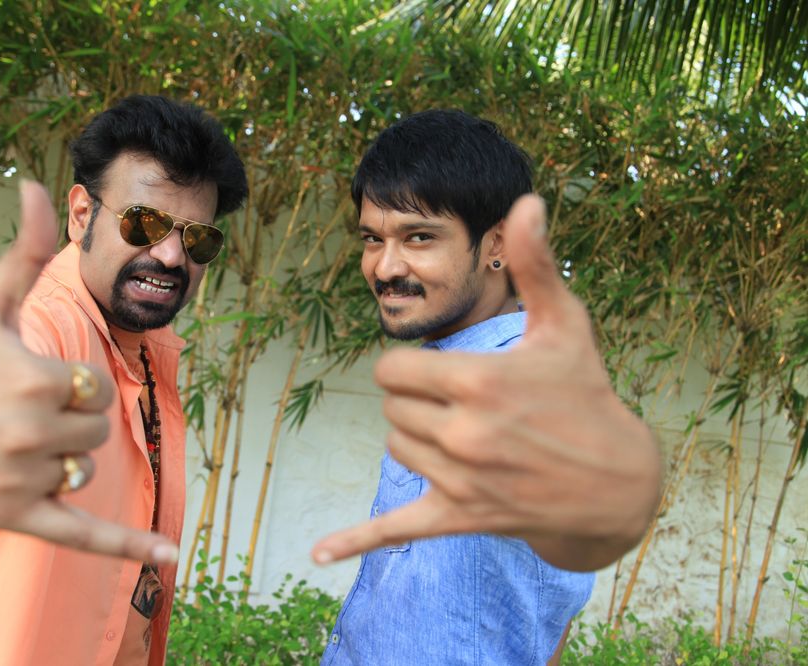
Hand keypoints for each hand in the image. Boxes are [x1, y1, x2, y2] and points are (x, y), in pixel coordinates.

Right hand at [0, 181, 178, 564]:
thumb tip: (38, 186)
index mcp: (34, 380)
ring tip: (15, 445)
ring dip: (63, 457)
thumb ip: (26, 252)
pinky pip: (85, 534)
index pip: (95, 390)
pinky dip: (129, 547)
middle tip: (21, 414)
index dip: (71, 386)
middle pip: (95, 429)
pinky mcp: (20, 517)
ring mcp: (24, 479)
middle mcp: (30, 433)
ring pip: (86, 467)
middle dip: (69, 420)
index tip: (34, 384)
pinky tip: (171, 558)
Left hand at [312, 195, 660, 570]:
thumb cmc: (586, 395)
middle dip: (415, 400)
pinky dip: (355, 541)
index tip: (437, 371)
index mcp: (477, 380)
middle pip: (390, 406)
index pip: (392, 367)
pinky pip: (394, 530)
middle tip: (460, 404)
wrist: (619, 482)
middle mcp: (463, 432)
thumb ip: (537, 263)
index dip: (408, 367)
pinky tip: (318, 555)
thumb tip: (528, 201)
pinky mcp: (459, 517)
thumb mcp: (566, 324)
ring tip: (464, 438)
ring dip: (415, 438)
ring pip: (395, 447)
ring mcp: (459, 479)